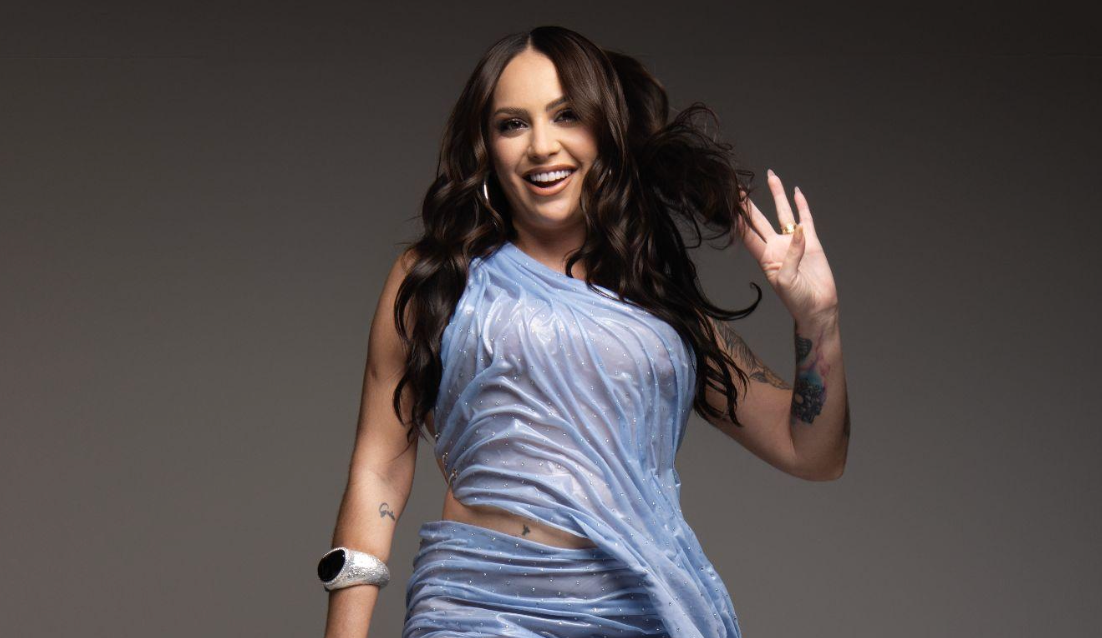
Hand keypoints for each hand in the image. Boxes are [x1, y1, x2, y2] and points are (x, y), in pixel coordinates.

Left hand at [738, 169, 838, 324]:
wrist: (818, 307)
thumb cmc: (797, 299)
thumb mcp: (787, 281)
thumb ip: (791, 256)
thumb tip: (799, 232)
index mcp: (765, 257)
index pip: (747, 234)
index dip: (738, 220)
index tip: (729, 205)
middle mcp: (776, 247)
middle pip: (760, 219)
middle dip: (750, 204)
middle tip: (740, 187)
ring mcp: (793, 243)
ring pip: (783, 213)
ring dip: (777, 195)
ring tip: (771, 176)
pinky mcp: (811, 243)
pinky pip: (806, 219)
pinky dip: (802, 205)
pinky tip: (797, 192)